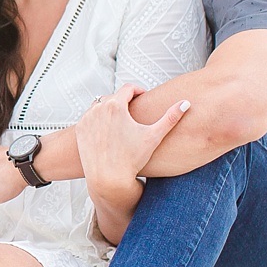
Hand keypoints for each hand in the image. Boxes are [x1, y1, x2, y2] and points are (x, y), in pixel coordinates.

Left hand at [75, 84, 189, 189]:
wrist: (108, 179)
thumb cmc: (132, 159)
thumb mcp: (153, 136)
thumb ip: (170, 118)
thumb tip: (186, 103)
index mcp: (115, 105)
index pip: (128, 88)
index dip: (138, 91)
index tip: (143, 97)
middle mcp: (98, 108)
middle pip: (114, 97)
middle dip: (124, 101)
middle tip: (134, 110)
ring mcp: (87, 118)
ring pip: (100, 106)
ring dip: (110, 109)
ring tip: (122, 120)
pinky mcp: (80, 128)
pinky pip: (90, 117)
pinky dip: (98, 120)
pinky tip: (109, 130)